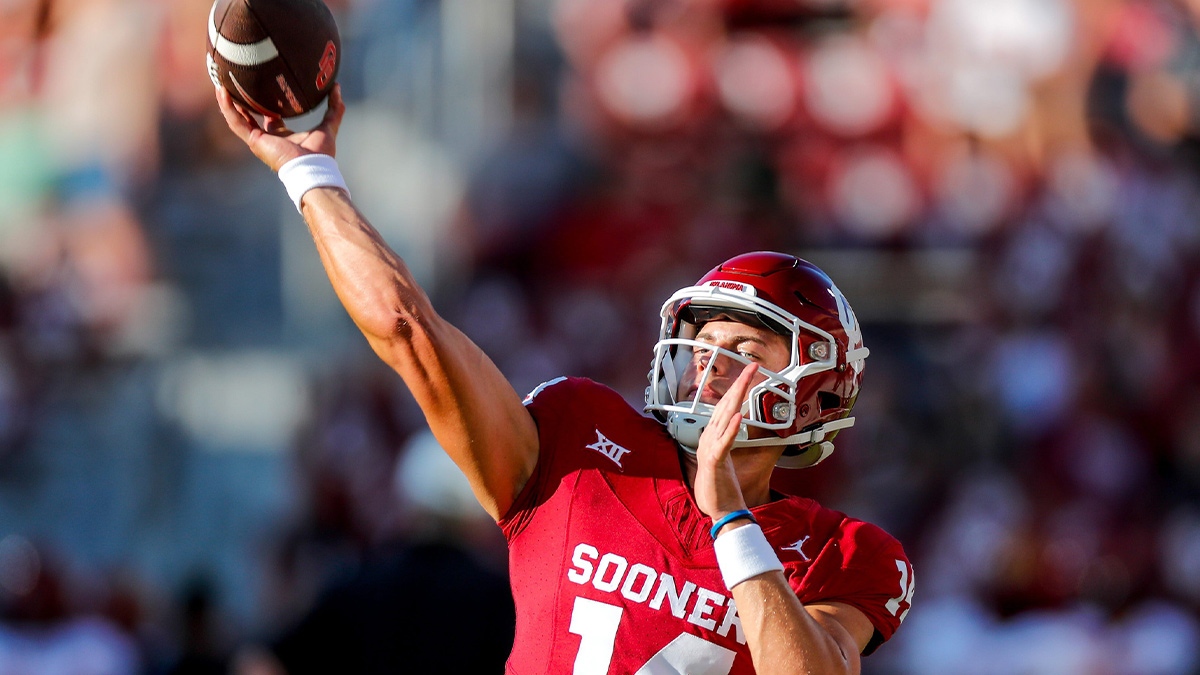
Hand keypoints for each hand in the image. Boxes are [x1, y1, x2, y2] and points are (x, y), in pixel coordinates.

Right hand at [215, 84, 344, 171]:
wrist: (314, 169)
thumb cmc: (321, 154)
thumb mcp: (328, 126)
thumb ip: (334, 108)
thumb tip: (337, 88)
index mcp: (282, 135)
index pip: (268, 116)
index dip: (263, 102)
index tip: (260, 85)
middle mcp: (268, 138)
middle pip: (249, 116)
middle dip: (240, 101)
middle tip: (234, 81)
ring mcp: (258, 141)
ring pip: (237, 118)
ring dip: (227, 102)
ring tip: (220, 82)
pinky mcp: (254, 141)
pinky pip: (236, 122)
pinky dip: (227, 107)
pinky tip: (221, 92)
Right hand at [693, 362, 756, 522]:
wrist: (719, 512)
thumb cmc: (720, 489)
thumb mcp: (720, 461)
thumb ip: (723, 443)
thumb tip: (728, 431)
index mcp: (713, 437)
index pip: (726, 407)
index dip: (737, 388)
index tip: (749, 372)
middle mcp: (710, 438)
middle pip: (725, 405)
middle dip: (739, 384)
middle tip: (751, 366)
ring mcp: (711, 448)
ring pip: (724, 417)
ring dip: (736, 397)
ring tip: (745, 380)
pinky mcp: (714, 462)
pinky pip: (724, 442)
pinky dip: (731, 428)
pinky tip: (738, 415)